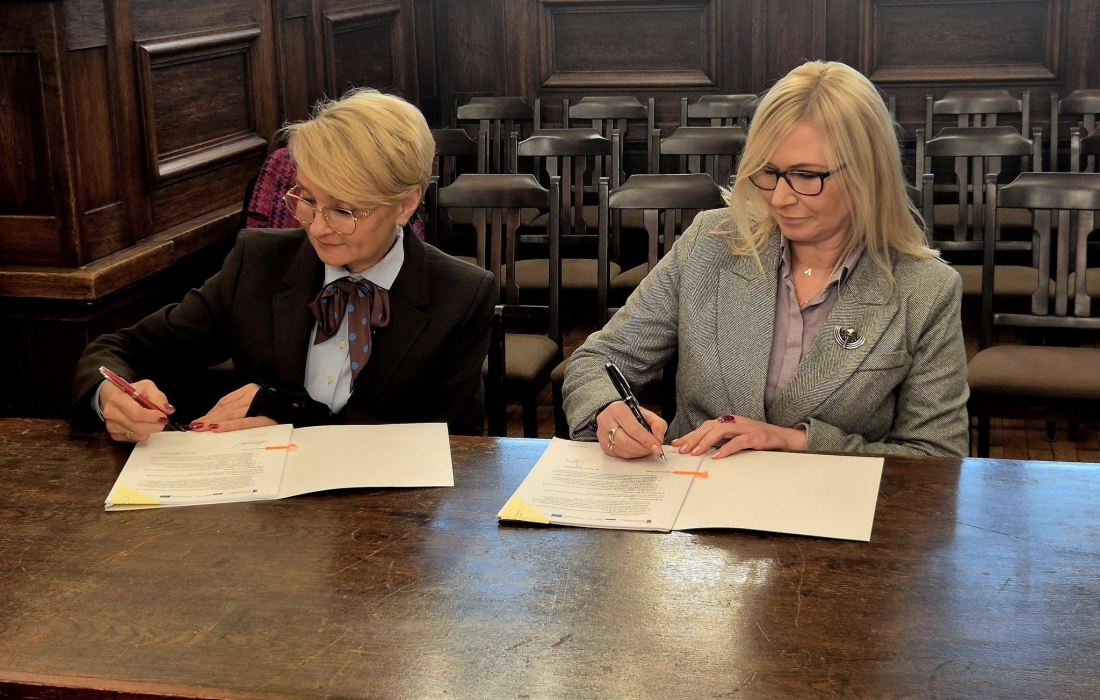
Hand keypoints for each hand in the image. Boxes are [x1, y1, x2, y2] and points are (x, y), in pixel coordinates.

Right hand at [100, 379, 173, 442]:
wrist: (111, 397)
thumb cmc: (131, 391)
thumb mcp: (146, 387)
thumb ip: (158, 397)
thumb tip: (169, 410)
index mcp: (118, 399)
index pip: (137, 413)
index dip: (152, 417)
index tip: (163, 415)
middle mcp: (112, 414)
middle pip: (138, 427)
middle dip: (155, 426)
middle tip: (163, 421)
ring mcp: (112, 426)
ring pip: (138, 435)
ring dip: (150, 430)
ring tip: (153, 422)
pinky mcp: (114, 435)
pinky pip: (134, 439)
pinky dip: (143, 434)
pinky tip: (143, 425)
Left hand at [190, 384, 276, 432]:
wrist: (301, 411)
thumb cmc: (279, 410)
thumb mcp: (258, 404)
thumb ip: (242, 408)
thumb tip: (219, 419)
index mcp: (250, 390)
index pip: (226, 401)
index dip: (212, 411)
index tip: (201, 420)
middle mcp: (253, 395)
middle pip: (226, 408)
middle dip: (209, 418)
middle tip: (195, 426)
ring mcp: (259, 405)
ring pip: (231, 414)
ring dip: (214, 422)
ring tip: (200, 428)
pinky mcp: (264, 417)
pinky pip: (243, 422)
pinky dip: (228, 425)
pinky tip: (216, 429)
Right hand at [596, 401, 666, 459]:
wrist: (614, 414)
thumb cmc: (631, 414)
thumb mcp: (646, 414)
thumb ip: (657, 424)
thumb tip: (658, 439)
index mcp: (618, 409)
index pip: (633, 428)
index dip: (646, 440)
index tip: (657, 446)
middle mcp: (606, 421)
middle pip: (626, 441)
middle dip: (642, 448)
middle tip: (653, 450)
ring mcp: (602, 434)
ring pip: (622, 450)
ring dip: (638, 453)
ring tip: (646, 450)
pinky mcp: (602, 444)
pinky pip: (618, 454)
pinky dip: (631, 455)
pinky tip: (637, 450)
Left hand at [671, 415, 806, 458]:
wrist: (783, 437)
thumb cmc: (757, 438)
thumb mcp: (736, 437)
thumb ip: (721, 441)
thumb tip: (701, 449)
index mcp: (728, 421)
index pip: (705, 426)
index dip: (691, 435)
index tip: (677, 443)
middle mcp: (735, 421)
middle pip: (709, 427)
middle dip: (694, 438)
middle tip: (682, 450)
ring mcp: (745, 428)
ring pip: (720, 431)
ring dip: (705, 442)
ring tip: (695, 452)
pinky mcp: (755, 436)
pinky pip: (737, 442)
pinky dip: (725, 449)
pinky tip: (716, 456)